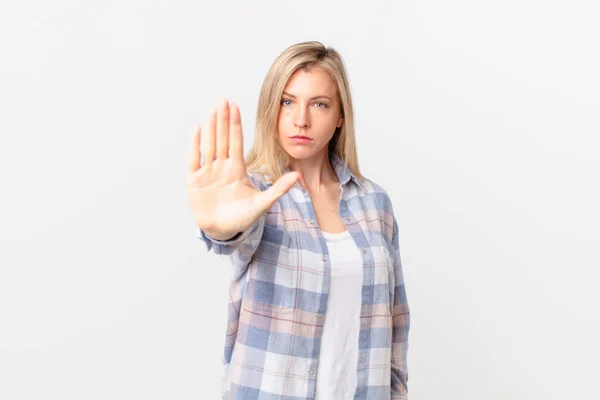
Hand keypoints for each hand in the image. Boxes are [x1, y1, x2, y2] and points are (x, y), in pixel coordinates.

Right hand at [187, 99, 299, 238]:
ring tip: (212, 109)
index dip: (236, 124)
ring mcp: (207, 172)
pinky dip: (195, 145)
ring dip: (211, 127)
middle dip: (223, 120)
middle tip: (224, 100)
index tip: (236, 106)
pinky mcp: (194, 181)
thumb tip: (298, 175)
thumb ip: (279, 188)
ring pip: (209, 145)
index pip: (236, 142)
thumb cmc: (242, 218)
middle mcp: (222, 167)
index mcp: (237, 169)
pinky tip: (197, 129)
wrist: (223, 232)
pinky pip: (194, 159)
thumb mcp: (263, 203)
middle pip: (222, 138)